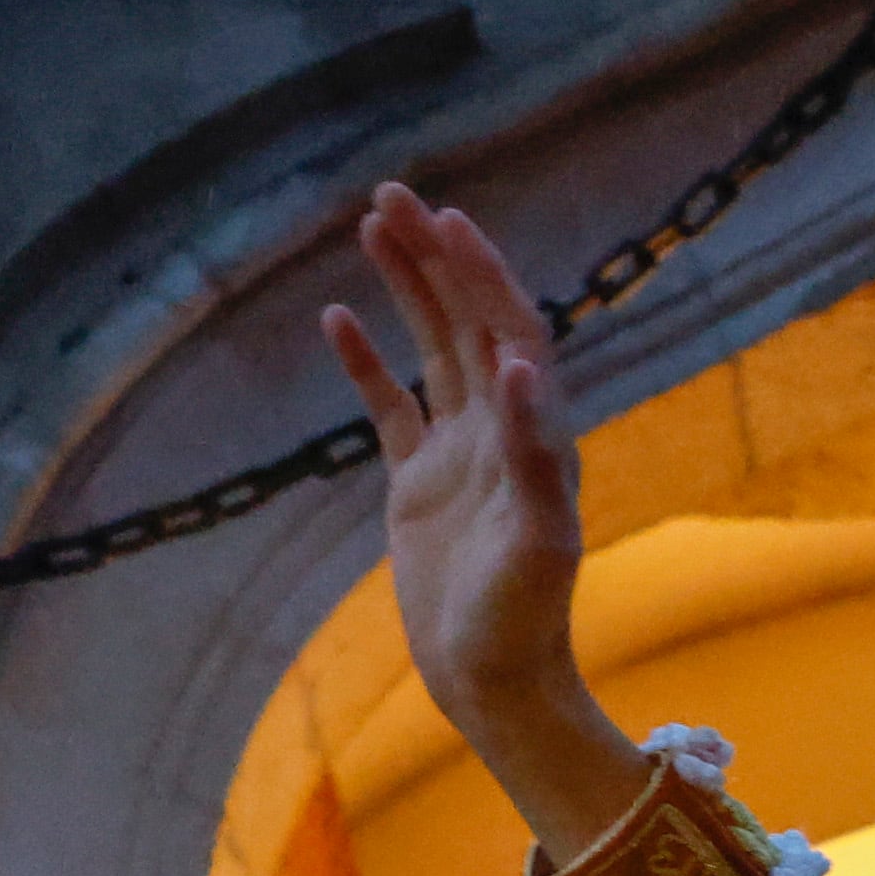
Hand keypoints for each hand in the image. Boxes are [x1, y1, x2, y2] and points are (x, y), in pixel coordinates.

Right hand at [321, 188, 643, 864]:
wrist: (494, 681)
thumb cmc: (523, 619)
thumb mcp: (535, 540)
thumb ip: (530, 453)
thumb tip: (516, 365)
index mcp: (538, 435)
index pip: (512, 330)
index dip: (482, 274)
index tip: (445, 220)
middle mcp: (503, 433)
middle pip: (469, 322)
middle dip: (436, 258)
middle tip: (391, 194)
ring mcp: (459, 454)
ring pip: (432, 350)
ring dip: (408, 288)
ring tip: (372, 225)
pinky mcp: (419, 485)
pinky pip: (391, 406)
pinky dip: (367, 362)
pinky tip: (336, 315)